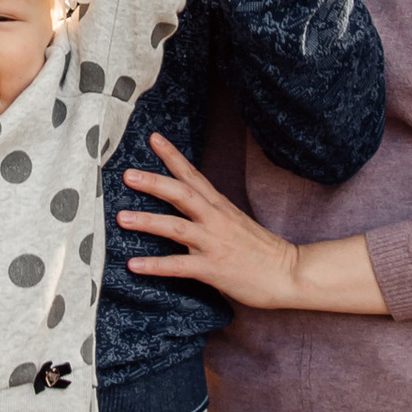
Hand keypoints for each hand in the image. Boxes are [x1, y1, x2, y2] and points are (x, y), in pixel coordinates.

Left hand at [121, 133, 391, 315]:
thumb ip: (211, 214)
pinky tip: (133, 266)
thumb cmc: (262, 250)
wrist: (290, 273)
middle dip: (154, 182)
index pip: (193, 175)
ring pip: (177, 227)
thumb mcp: (236, 223)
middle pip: (182, 194)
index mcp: (220, 207)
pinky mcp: (214, 268)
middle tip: (128, 174)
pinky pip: (180, 266)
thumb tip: (187, 210)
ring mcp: (214, 243)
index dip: (173, 156)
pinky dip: (155, 265)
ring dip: (148, 221)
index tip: (153, 138)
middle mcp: (216, 220)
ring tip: (121, 217)